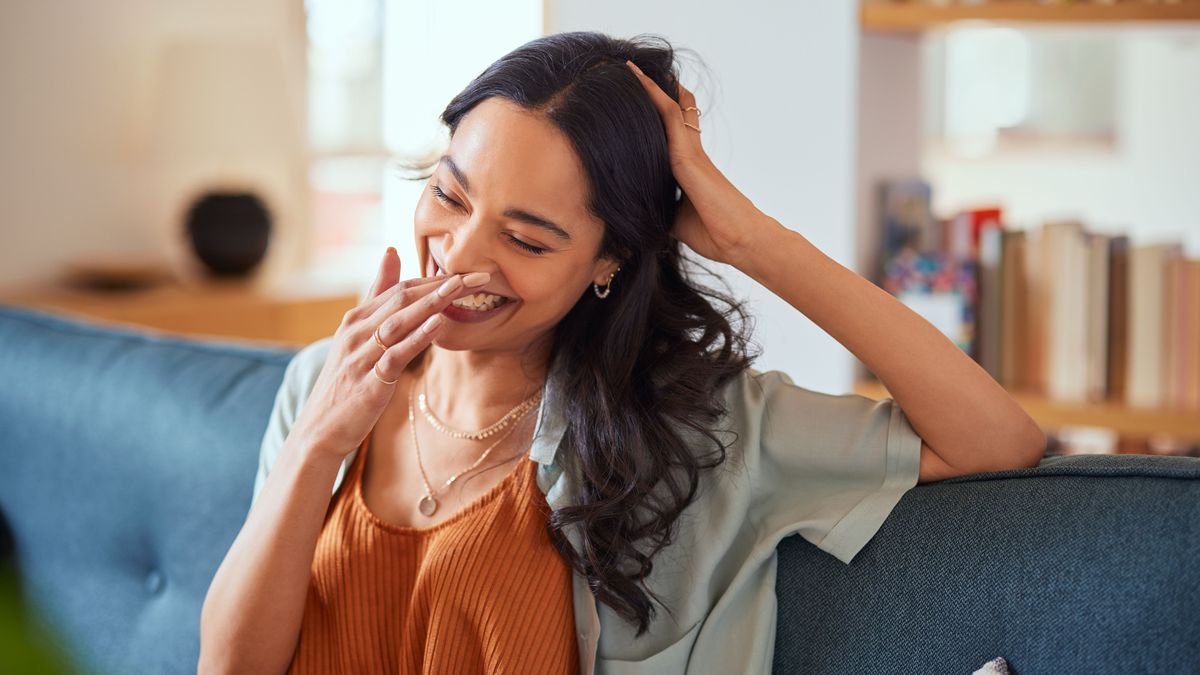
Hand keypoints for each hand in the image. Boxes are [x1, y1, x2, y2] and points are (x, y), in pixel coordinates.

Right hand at [291, 247, 488, 460]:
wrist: (318, 429)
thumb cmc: (345, 382)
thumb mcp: (358, 338)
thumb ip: (377, 297)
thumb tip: (392, 252)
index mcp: (356, 319)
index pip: (399, 289)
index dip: (434, 278)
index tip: (468, 271)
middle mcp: (356, 332)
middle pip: (402, 299)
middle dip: (440, 286)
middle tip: (477, 275)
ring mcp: (361, 356)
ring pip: (399, 322)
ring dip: (431, 303)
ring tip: (459, 288)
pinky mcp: (369, 382)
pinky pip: (395, 355)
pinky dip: (417, 338)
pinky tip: (438, 325)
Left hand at [625, 59, 776, 267]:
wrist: (738, 241)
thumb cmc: (713, 234)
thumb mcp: (674, 220)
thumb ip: (658, 207)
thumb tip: (637, 213)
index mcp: (687, 167)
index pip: (668, 132)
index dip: (653, 114)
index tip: (633, 101)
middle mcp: (689, 152)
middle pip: (671, 111)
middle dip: (652, 92)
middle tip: (630, 71)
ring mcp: (690, 151)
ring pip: (669, 107)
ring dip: (650, 86)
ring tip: (630, 67)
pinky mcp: (688, 155)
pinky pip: (669, 116)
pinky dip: (653, 96)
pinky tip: (638, 80)